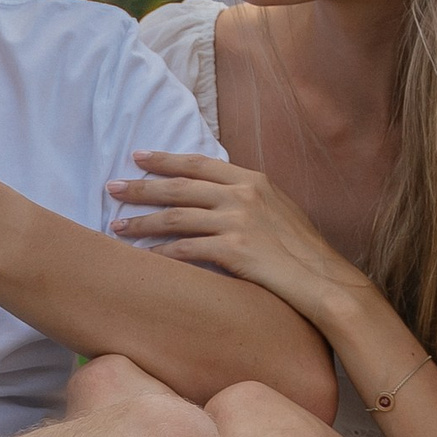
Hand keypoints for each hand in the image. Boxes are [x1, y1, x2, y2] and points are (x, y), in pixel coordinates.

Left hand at [106, 148, 367, 326]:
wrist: (324, 279)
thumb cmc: (303, 251)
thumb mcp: (280, 209)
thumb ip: (249, 199)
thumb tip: (220, 197)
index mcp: (253, 180)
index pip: (198, 164)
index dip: (165, 160)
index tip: (139, 157)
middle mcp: (242, 195)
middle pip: (180, 187)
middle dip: (142, 187)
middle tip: (112, 188)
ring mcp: (237, 221)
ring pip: (176, 217)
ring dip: (142, 222)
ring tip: (116, 227)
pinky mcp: (233, 250)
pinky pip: (185, 250)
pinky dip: (160, 254)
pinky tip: (142, 258)